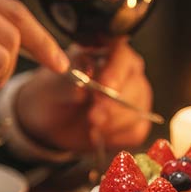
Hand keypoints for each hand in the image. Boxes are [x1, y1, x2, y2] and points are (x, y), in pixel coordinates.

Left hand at [16, 41, 153, 153]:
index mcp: (109, 54)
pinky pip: (134, 132)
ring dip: (112, 124)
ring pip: (136, 112)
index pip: (122, 58)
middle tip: (93, 116)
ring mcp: (136, 98)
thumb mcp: (54, 86)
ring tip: (90, 125)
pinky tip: (98, 134)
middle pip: (135, 87)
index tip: (106, 87)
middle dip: (113, 105)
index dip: (116, 73)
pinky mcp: (136, 123)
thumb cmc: (56, 92)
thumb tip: (82, 88)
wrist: (54, 117)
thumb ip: (68, 85)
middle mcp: (128, 74)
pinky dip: (115, 137)